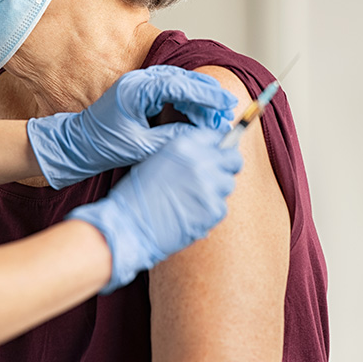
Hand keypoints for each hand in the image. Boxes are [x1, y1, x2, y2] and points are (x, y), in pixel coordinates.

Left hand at [26, 65, 236, 188]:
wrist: (77, 144)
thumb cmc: (103, 146)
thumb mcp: (142, 147)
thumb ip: (172, 138)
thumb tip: (203, 136)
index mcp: (136, 90)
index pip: (179, 85)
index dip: (206, 94)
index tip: (226, 104)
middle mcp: (137, 81)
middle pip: (181, 79)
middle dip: (206, 95)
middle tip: (227, 111)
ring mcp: (138, 83)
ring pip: (177, 83)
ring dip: (198, 97)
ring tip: (217, 114)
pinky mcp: (139, 91)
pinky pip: (169, 89)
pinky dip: (186, 100)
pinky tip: (197, 114)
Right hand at [67, 127, 241, 292]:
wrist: (129, 224)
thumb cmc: (137, 195)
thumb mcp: (157, 160)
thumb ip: (184, 154)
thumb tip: (208, 155)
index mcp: (184, 145)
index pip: (216, 137)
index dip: (217, 147)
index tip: (217, 155)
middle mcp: (200, 162)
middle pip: (233, 159)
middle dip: (227, 166)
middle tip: (215, 176)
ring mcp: (210, 186)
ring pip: (228, 184)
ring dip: (216, 191)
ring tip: (192, 199)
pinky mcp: (214, 210)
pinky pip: (221, 207)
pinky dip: (209, 211)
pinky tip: (190, 213)